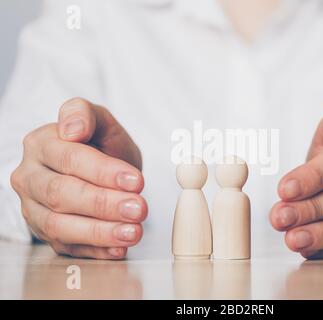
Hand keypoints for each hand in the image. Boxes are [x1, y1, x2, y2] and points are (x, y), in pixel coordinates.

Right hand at [11, 98, 147, 258]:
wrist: (98, 169)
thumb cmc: (98, 143)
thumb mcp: (99, 120)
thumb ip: (84, 114)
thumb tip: (72, 129)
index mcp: (40, 144)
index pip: (69, 159)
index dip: (103, 172)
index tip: (136, 181)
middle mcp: (30, 178)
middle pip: (62, 194)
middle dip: (104, 204)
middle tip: (139, 208)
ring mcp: (34, 209)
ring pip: (59, 226)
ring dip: (100, 232)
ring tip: (133, 232)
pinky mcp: (46, 234)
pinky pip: (67, 247)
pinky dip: (94, 250)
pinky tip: (119, 248)